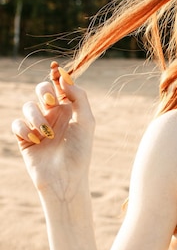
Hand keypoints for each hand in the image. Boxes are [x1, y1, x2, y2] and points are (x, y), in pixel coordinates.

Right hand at [11, 61, 95, 200]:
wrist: (65, 179)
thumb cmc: (80, 152)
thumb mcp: (86, 122)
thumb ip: (79, 97)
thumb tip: (64, 77)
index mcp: (70, 111)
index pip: (60, 87)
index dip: (57, 76)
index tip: (55, 70)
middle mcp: (53, 116)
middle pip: (41, 90)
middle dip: (43, 91)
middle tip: (50, 103)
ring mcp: (38, 126)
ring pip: (28, 106)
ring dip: (36, 116)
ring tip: (46, 134)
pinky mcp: (25, 139)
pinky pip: (17, 123)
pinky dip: (25, 129)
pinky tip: (35, 141)